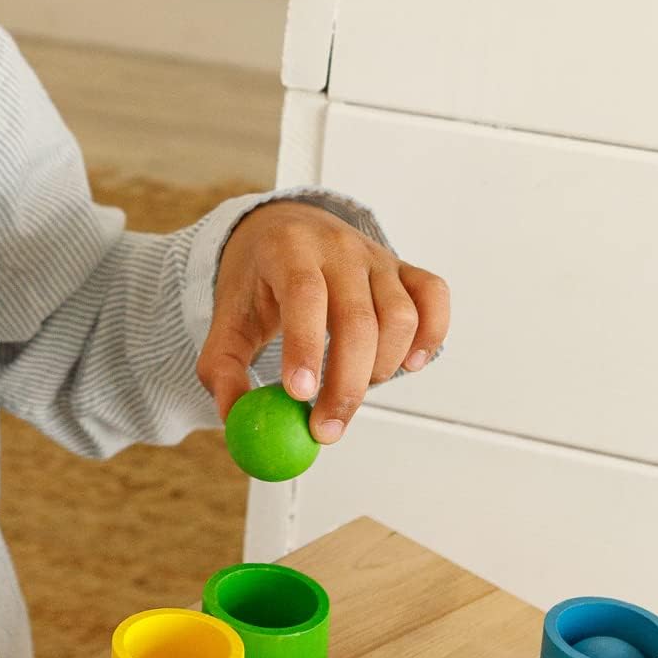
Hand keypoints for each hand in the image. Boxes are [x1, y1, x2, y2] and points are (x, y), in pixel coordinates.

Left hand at [197, 199, 450, 441]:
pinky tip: (406, 365)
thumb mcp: (228, 318)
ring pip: (400, 317)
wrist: (284, 229)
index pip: (304, 294)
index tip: (300, 395)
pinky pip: (434, 299)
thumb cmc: (257, 280)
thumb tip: (234, 418)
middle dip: (345, 384)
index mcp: (288, 249)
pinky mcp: (405, 268)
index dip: (305, 346)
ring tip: (352, 386)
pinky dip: (430, 336)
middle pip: (357, 319)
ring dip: (381, 367)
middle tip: (326, 429)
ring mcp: (377, 257)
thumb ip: (224, 368)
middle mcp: (338, 248)